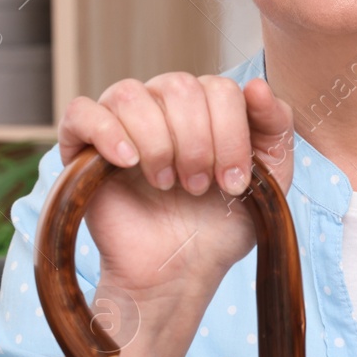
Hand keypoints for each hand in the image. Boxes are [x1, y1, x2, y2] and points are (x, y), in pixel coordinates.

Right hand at [56, 72, 294, 330]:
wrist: (180, 271)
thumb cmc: (222, 224)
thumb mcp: (270, 178)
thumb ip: (276, 127)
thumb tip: (257, 84)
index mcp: (205, 105)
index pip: (219, 87)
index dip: (230, 134)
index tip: (234, 183)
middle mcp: (161, 103)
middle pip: (179, 86)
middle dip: (197, 143)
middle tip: (199, 188)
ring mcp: (120, 122)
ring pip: (132, 95)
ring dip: (158, 144)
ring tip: (166, 184)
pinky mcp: (81, 147)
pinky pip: (82, 112)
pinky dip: (107, 132)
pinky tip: (127, 163)